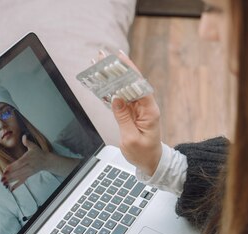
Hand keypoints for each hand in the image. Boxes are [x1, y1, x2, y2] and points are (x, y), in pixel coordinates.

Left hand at [2, 135, 77, 189]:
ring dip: (11, 180)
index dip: (12, 167)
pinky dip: (17, 185)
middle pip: (18, 172)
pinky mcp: (29, 175)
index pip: (19, 163)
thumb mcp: (34, 146)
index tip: (5, 170)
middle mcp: (29, 166)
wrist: (47, 161)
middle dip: (9, 176)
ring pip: (19, 177)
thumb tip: (24, 136)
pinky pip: (22, 181)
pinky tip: (11, 189)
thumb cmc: (39, 153)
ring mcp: (29, 172)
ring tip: (3, 183)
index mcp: (28, 158)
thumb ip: (27, 142)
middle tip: (2, 178)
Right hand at [109, 52, 161, 176]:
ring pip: (122, 89)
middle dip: (116, 69)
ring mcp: (137, 109)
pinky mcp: (129, 113)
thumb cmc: (144, 154)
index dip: (129, 70)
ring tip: (96, 65)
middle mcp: (144, 107)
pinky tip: (98, 83)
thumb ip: (124, 118)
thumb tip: (116, 99)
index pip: (139, 85)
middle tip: (102, 56)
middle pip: (130, 83)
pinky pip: (118, 99)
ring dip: (110, 77)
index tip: (119, 58)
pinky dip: (108, 91)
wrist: (150, 162)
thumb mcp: (132, 139)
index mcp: (149, 111)